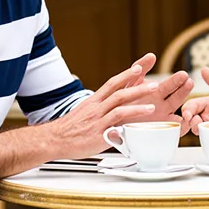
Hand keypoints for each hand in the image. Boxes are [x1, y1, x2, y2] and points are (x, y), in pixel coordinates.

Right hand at [44, 60, 167, 158]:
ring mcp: (97, 119)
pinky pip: (115, 123)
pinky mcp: (98, 132)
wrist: (53, 139)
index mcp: (93, 101)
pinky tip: (139, 123)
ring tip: (153, 104)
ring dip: (137, 103)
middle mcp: (96, 107)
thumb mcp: (84, 114)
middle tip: (155, 84)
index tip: (139, 68)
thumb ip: (99, 111)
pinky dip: (128, 120)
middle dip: (138, 86)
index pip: (112, 83)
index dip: (126, 75)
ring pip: (119, 104)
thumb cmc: (69, 130)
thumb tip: (112, 111)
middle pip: (119, 91)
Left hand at [125, 54, 194, 132]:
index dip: (178, 81)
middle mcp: (163, 105)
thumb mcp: (131, 82)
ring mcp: (163, 119)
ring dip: (186, 110)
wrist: (114, 123)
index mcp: (157, 92)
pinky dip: (183, 127)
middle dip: (184, 90)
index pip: (172, 85)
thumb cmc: (123, 101)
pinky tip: (185, 123)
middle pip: (177, 97)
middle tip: (189, 83)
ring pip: (179, 113)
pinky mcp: (162, 132)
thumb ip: (140, 69)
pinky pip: (176, 130)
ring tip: (186, 112)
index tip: (183, 75)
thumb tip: (152, 55)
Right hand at [181, 67, 208, 134]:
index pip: (192, 105)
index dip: (187, 109)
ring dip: (195, 129)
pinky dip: (204, 139)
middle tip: (195, 122)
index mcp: (207, 104)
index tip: (188, 114)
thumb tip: (204, 69)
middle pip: (190, 119)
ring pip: (196, 130)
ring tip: (201, 128)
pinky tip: (207, 138)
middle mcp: (207, 116)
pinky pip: (206, 140)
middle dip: (189, 121)